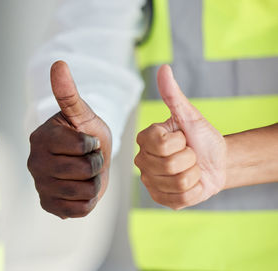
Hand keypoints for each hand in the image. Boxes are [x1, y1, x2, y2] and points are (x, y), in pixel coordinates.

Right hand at [28, 61, 111, 218]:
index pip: (82, 146)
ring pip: (85, 190)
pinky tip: (81, 188)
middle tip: (89, 158)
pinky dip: (89, 200)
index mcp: (41, 137)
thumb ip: (69, 93)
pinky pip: (80, 209)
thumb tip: (58, 63)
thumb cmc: (85, 134)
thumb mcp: (82, 114)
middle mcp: (34, 163)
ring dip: (94, 182)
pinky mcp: (49, 206)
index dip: (93, 144)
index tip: (88, 141)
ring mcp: (40, 186)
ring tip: (86, 173)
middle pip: (84, 170)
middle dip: (97, 163)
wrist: (87, 160)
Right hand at [134, 65, 225, 209]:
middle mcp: (142, 161)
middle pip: (170, 164)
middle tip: (189, 154)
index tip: (182, 137)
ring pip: (178, 182)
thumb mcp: (189, 115)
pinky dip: (195, 190)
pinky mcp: (161, 200)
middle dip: (190, 158)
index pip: (162, 144)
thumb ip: (172, 95)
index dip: (180, 141)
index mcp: (144, 140)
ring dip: (194, 174)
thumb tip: (164, 69)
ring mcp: (150, 182)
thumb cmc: (201, 137)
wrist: (217, 160)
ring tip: (191, 167)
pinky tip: (192, 182)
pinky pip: (182, 198)